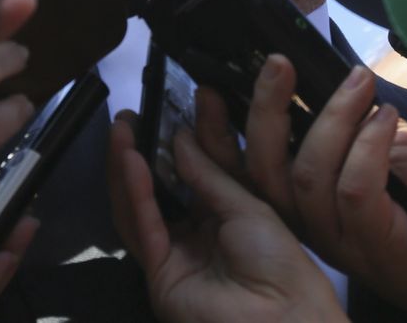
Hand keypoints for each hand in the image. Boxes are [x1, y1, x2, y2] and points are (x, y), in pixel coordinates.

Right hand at [107, 110, 344, 322]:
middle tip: (130, 115)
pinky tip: (131, 163)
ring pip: (140, 208)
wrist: (284, 318)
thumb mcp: (249, 205)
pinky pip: (143, 229)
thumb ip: (209, 173)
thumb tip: (180, 136)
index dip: (181, 139)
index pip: (191, 172)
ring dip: (128, 168)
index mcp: (222, 218)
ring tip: (122, 131)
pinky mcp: (158, 275)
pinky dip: (136, 195)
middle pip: (158, 188)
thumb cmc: (280, 263)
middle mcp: (194, 235)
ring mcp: (173, 256)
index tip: (174, 104)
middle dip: (141, 151)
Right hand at [216, 59, 406, 318]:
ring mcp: (341, 239)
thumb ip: (347, 124)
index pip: (245, 170)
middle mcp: (311, 224)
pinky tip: (388, 118)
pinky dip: (369, 144)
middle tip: (279, 64)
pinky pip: (354, 188)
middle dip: (265, 111)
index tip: (212, 87)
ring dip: (333, 117)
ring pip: (308, 174)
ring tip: (361, 84)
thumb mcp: (383, 145)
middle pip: (262, 170)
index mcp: (304, 201)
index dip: (218, 133)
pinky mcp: (375, 244)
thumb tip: (320, 75)